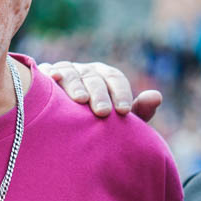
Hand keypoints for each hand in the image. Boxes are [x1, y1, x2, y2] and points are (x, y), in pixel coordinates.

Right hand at [39, 61, 160, 121]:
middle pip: (94, 78)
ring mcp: (64, 72)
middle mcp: (85, 71)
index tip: (124, 112)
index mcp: (104, 77)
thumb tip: (157, 96)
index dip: (121, 93)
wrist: (63, 129)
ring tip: (80, 101)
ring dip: (76, 85)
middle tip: (103, 112)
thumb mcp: (118, 122)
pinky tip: (52, 81)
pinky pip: (46, 73)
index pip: (115, 78)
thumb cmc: (95, 124)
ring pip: (71, 74)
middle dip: (100, 95)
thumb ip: (139, 111)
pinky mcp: (43, 77)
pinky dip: (49, 75)